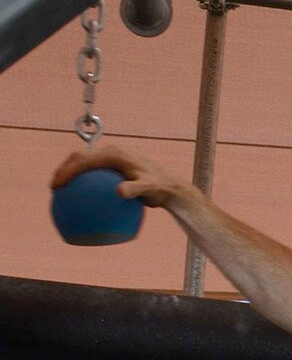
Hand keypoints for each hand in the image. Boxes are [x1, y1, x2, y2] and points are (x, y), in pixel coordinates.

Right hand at [50, 144, 184, 207]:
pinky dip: (85, 187)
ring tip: (61, 194)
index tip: (58, 184)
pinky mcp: (112, 170)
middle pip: (80, 159)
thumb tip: (119, 192)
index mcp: (113, 154)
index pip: (84, 159)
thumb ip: (134, 188)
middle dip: (63, 170)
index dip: (68, 170)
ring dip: (71, 176)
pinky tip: (81, 204)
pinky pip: (94, 177)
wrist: (169, 186)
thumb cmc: (160, 187)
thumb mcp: (149, 188)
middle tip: (54, 188)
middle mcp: (110, 154)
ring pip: (85, 166)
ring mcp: (110, 161)